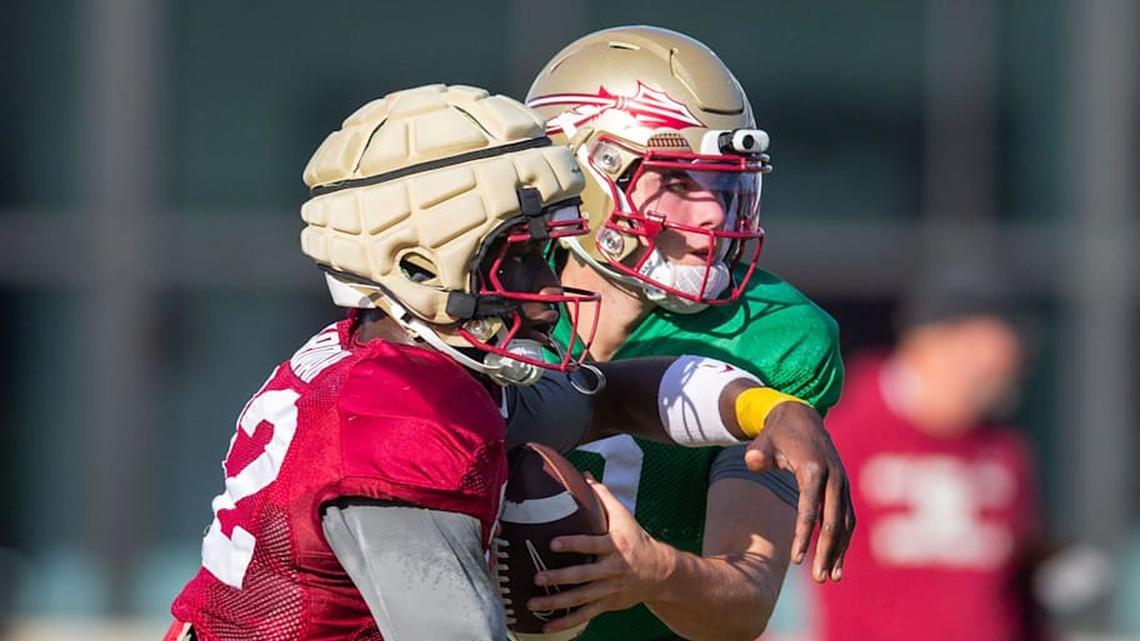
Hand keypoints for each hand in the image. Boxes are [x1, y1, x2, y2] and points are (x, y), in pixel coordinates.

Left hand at [526, 477, 672, 633]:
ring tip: (533, 603)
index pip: (591, 544)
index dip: (573, 544)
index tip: (553, 543)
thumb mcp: (623, 516)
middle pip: (583, 575)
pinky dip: (565, 623)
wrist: (660, 573)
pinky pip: (585, 616)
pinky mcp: (607, 604)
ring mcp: (609, 590)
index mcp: (614, 546)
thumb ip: (602, 496)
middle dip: (559, 578)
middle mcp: (612, 569)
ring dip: (556, 603)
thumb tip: (584, 473)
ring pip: (581, 599)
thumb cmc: (636, 540)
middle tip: (537, 577)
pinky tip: (546, 627)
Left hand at [744, 401, 854, 582]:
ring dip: (839, 551)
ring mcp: (842, 483)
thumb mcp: (764, 440)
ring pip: (845, 523)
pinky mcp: (844, 489)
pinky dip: (844, 540)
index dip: (803, 535)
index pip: (810, 509)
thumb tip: (752, 462)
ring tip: (831, 577)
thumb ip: (757, 453)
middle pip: (833, 521)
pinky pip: (847, 519)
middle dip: (826, 551)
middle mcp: (834, 477)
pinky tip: (836, 561)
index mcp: (814, 468)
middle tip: (819, 578)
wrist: (802, 416)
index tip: (796, 559)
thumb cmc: (777, 433)